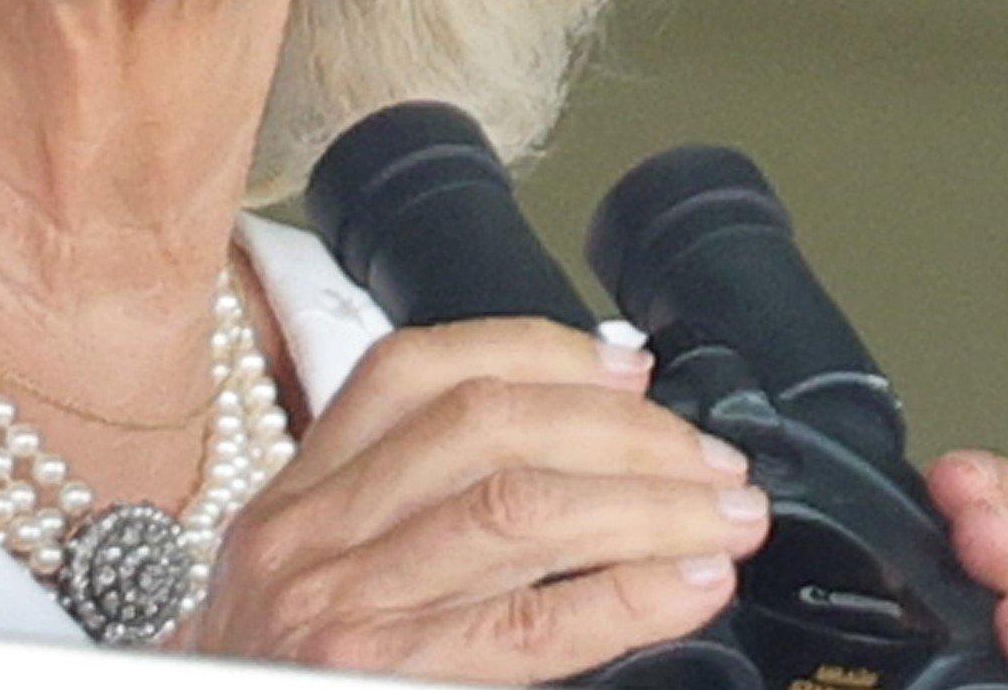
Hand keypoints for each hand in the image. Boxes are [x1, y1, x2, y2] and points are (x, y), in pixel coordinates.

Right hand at [192, 318, 771, 681]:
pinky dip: (626, 593)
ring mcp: (342, 614)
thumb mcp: (308, 585)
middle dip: (623, 430)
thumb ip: (406, 517)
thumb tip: (584, 453)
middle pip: (485, 425)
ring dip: (648, 502)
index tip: (632, 368)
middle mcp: (308, 541)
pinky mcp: (379, 680)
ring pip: (517, 508)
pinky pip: (529, 623)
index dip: (539, 351)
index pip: (415, 370)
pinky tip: (690, 585)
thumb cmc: (281, 686)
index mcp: (295, 498)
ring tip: (726, 517)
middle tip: (713, 462)